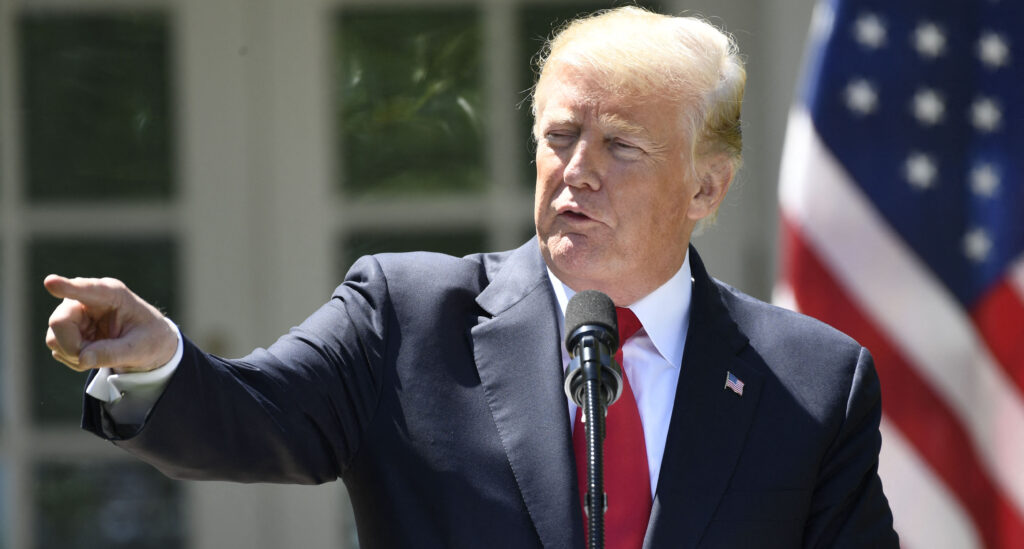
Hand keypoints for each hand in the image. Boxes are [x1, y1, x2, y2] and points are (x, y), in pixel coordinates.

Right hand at [44, 275, 177, 372]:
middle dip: (73, 346)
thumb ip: (113, 353)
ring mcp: (74, 313)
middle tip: (94, 358)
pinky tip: (94, 353)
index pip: (86, 289)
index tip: (50, 282)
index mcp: (112, 294)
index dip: (67, 287)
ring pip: (54, 338)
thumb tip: (83, 358)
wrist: (149, 344)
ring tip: (103, 353)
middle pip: (59, 321)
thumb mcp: (141, 349)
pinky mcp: (67, 328)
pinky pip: (57, 349)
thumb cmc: (149, 339)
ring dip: (75, 354)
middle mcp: (86, 300)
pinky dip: (74, 359)